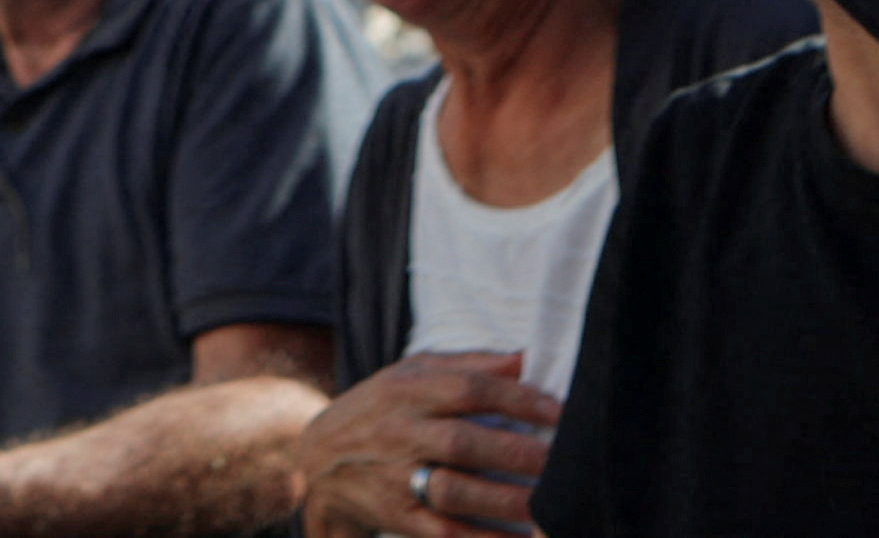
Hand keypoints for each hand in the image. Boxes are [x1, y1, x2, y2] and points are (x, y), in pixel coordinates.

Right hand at [293, 349, 557, 535]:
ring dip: (504, 500)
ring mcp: (396, 478)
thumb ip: (467, 365)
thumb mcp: (409, 375)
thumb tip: (526, 358)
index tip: (559, 412)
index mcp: (404, 391)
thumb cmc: (380, 412)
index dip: (516, 399)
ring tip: (548, 504)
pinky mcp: (400, 518)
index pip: (465, 389)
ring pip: (453, 491)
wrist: (317, 464)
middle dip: (514, 452)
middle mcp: (398, 433)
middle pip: (460, 442)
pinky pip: (448, 533)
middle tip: (561, 460)